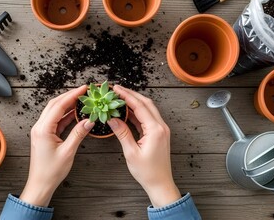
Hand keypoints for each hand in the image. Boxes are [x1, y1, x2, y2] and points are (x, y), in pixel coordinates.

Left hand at [20, 86, 94, 206]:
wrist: (40, 184)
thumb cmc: (51, 171)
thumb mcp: (68, 151)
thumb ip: (78, 134)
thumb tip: (89, 120)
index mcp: (43, 129)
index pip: (59, 106)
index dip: (72, 95)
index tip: (83, 89)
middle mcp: (39, 127)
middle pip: (54, 104)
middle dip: (69, 96)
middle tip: (83, 91)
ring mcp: (41, 130)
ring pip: (54, 111)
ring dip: (67, 104)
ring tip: (81, 99)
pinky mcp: (44, 135)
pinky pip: (55, 120)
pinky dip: (65, 115)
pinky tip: (75, 113)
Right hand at [107, 85, 180, 207]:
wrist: (160, 183)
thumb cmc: (147, 172)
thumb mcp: (131, 152)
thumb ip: (122, 133)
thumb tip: (112, 119)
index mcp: (155, 130)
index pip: (140, 106)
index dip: (127, 96)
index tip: (116, 89)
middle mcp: (161, 127)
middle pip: (146, 103)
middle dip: (131, 94)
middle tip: (117, 89)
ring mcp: (161, 129)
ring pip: (148, 109)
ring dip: (134, 102)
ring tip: (120, 98)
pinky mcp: (158, 134)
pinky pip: (147, 118)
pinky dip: (137, 112)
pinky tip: (127, 111)